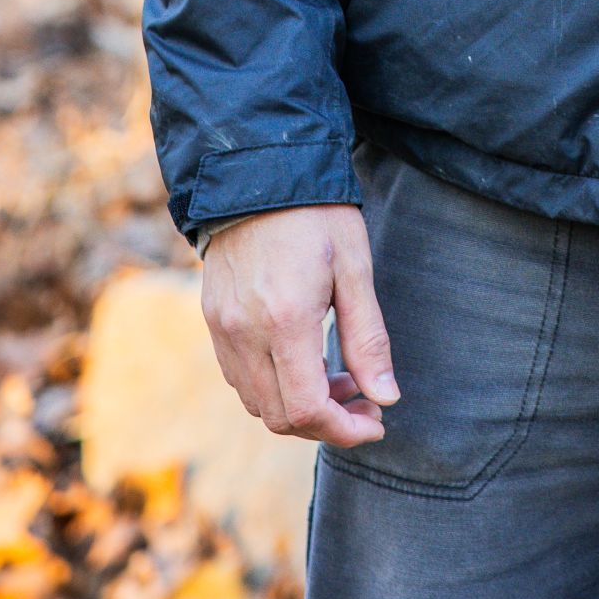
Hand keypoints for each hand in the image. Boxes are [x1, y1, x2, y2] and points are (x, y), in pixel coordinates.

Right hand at [200, 203, 398, 447]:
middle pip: (280, 418)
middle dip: (327, 423)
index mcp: (285, 320)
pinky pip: (240, 377)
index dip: (345, 429)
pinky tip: (304, 360)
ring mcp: (222, 329)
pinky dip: (273, 386)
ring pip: (257, 403)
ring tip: (340, 378)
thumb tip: (386, 397)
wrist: (258, 169)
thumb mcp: (354, 267)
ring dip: (299, 407)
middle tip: (365, 401)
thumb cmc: (316, 213)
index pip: (309, 409)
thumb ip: (368, 338)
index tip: (376, 421)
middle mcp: (245, 333)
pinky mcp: (212, 320)